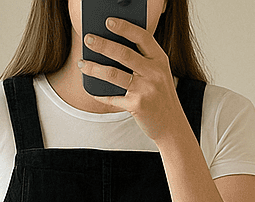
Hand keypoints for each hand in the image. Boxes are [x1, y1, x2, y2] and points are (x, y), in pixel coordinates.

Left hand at [79, 17, 188, 144]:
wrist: (172, 125)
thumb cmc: (161, 97)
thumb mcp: (159, 74)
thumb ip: (143, 61)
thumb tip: (112, 48)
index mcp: (160, 60)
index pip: (142, 37)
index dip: (124, 27)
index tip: (108, 21)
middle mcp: (154, 72)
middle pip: (123, 53)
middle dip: (103, 44)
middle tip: (88, 39)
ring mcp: (145, 89)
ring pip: (113, 74)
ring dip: (94, 68)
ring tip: (82, 64)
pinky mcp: (137, 105)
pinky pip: (112, 97)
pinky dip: (99, 94)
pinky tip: (90, 89)